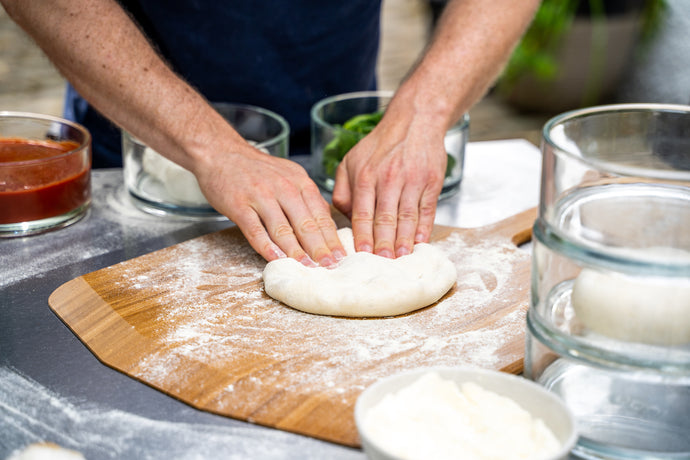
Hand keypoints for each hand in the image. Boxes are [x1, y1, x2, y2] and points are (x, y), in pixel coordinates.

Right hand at [194, 143, 344, 266]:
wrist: (221, 152)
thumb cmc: (257, 170)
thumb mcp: (289, 175)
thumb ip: (307, 198)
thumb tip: (326, 222)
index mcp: (299, 182)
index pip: (321, 215)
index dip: (332, 239)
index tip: (340, 256)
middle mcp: (283, 188)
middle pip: (306, 224)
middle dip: (320, 249)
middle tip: (330, 266)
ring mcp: (261, 196)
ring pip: (283, 229)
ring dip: (296, 252)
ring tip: (308, 268)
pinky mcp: (239, 205)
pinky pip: (255, 230)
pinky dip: (266, 247)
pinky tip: (276, 259)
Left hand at [331, 113, 446, 257]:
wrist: (415, 121)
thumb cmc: (379, 146)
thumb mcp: (350, 161)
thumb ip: (342, 191)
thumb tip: (343, 219)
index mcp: (365, 176)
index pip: (362, 213)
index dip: (363, 236)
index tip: (361, 255)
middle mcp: (388, 178)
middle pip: (385, 219)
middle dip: (384, 244)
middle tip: (383, 265)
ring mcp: (412, 180)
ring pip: (407, 217)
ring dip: (404, 241)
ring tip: (401, 259)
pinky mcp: (432, 181)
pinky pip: (427, 210)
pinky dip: (424, 228)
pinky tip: (420, 243)